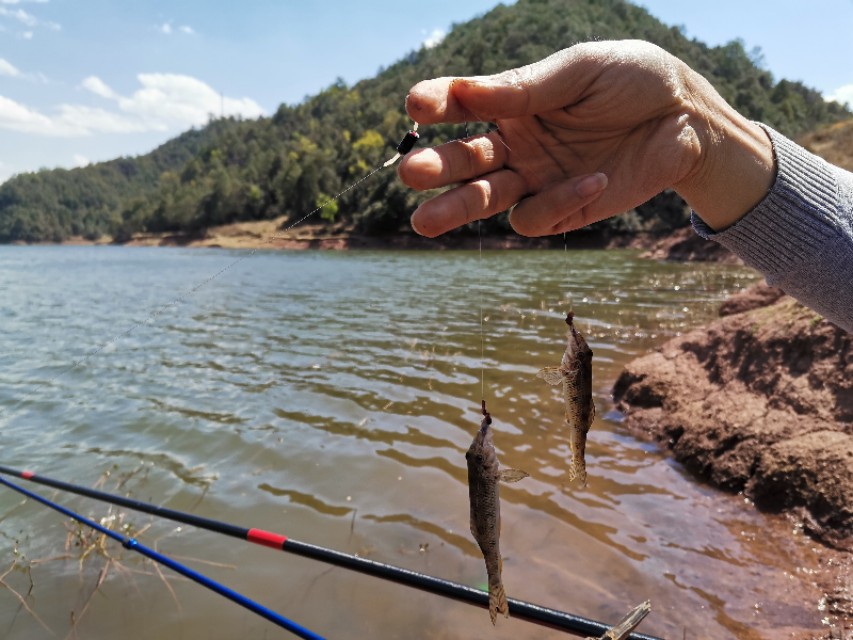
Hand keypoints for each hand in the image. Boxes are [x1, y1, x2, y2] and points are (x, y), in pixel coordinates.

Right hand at [399, 40, 773, 236]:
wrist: (688, 118)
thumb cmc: (633, 79)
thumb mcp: (579, 71)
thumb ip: (524, 88)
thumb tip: (461, 91)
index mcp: (512, 105)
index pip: (463, 107)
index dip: (438, 106)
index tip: (417, 105)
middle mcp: (515, 144)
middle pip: (463, 162)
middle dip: (435, 169)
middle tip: (411, 174)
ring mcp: (536, 179)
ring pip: (484, 201)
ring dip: (456, 210)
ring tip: (425, 221)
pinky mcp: (564, 208)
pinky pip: (537, 217)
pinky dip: (555, 204)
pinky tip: (592, 180)